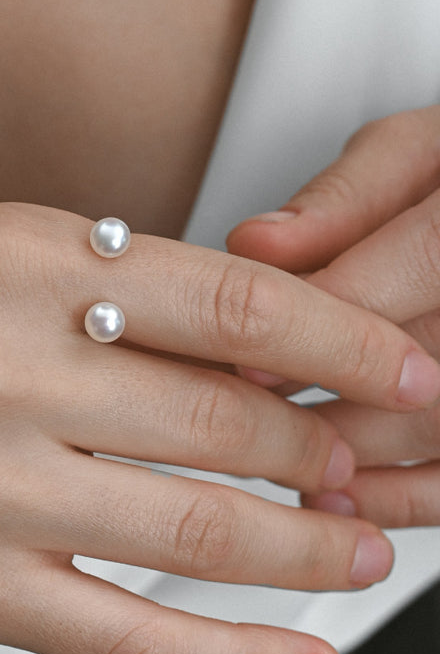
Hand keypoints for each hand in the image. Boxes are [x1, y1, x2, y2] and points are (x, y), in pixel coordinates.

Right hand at [0, 204, 439, 653]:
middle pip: (228, 418)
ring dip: (307, 549)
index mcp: (13, 260)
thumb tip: (258, 355)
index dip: (342, 339)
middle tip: (376, 466)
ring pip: (197, 531)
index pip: (228, 296)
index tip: (407, 368)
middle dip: (331, 449)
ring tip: (361, 553)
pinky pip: (128, 637)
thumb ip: (110, 298)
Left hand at [227, 106, 439, 527]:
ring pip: (436, 427)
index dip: (332, 309)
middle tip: (235, 410)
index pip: (427, 255)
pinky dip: (395, 500)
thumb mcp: (421, 154)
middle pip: (429, 363)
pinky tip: (332, 500)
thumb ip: (345, 196)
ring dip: (344, 455)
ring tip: (266, 457)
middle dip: (322, 390)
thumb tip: (252, 244)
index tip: (246, 352)